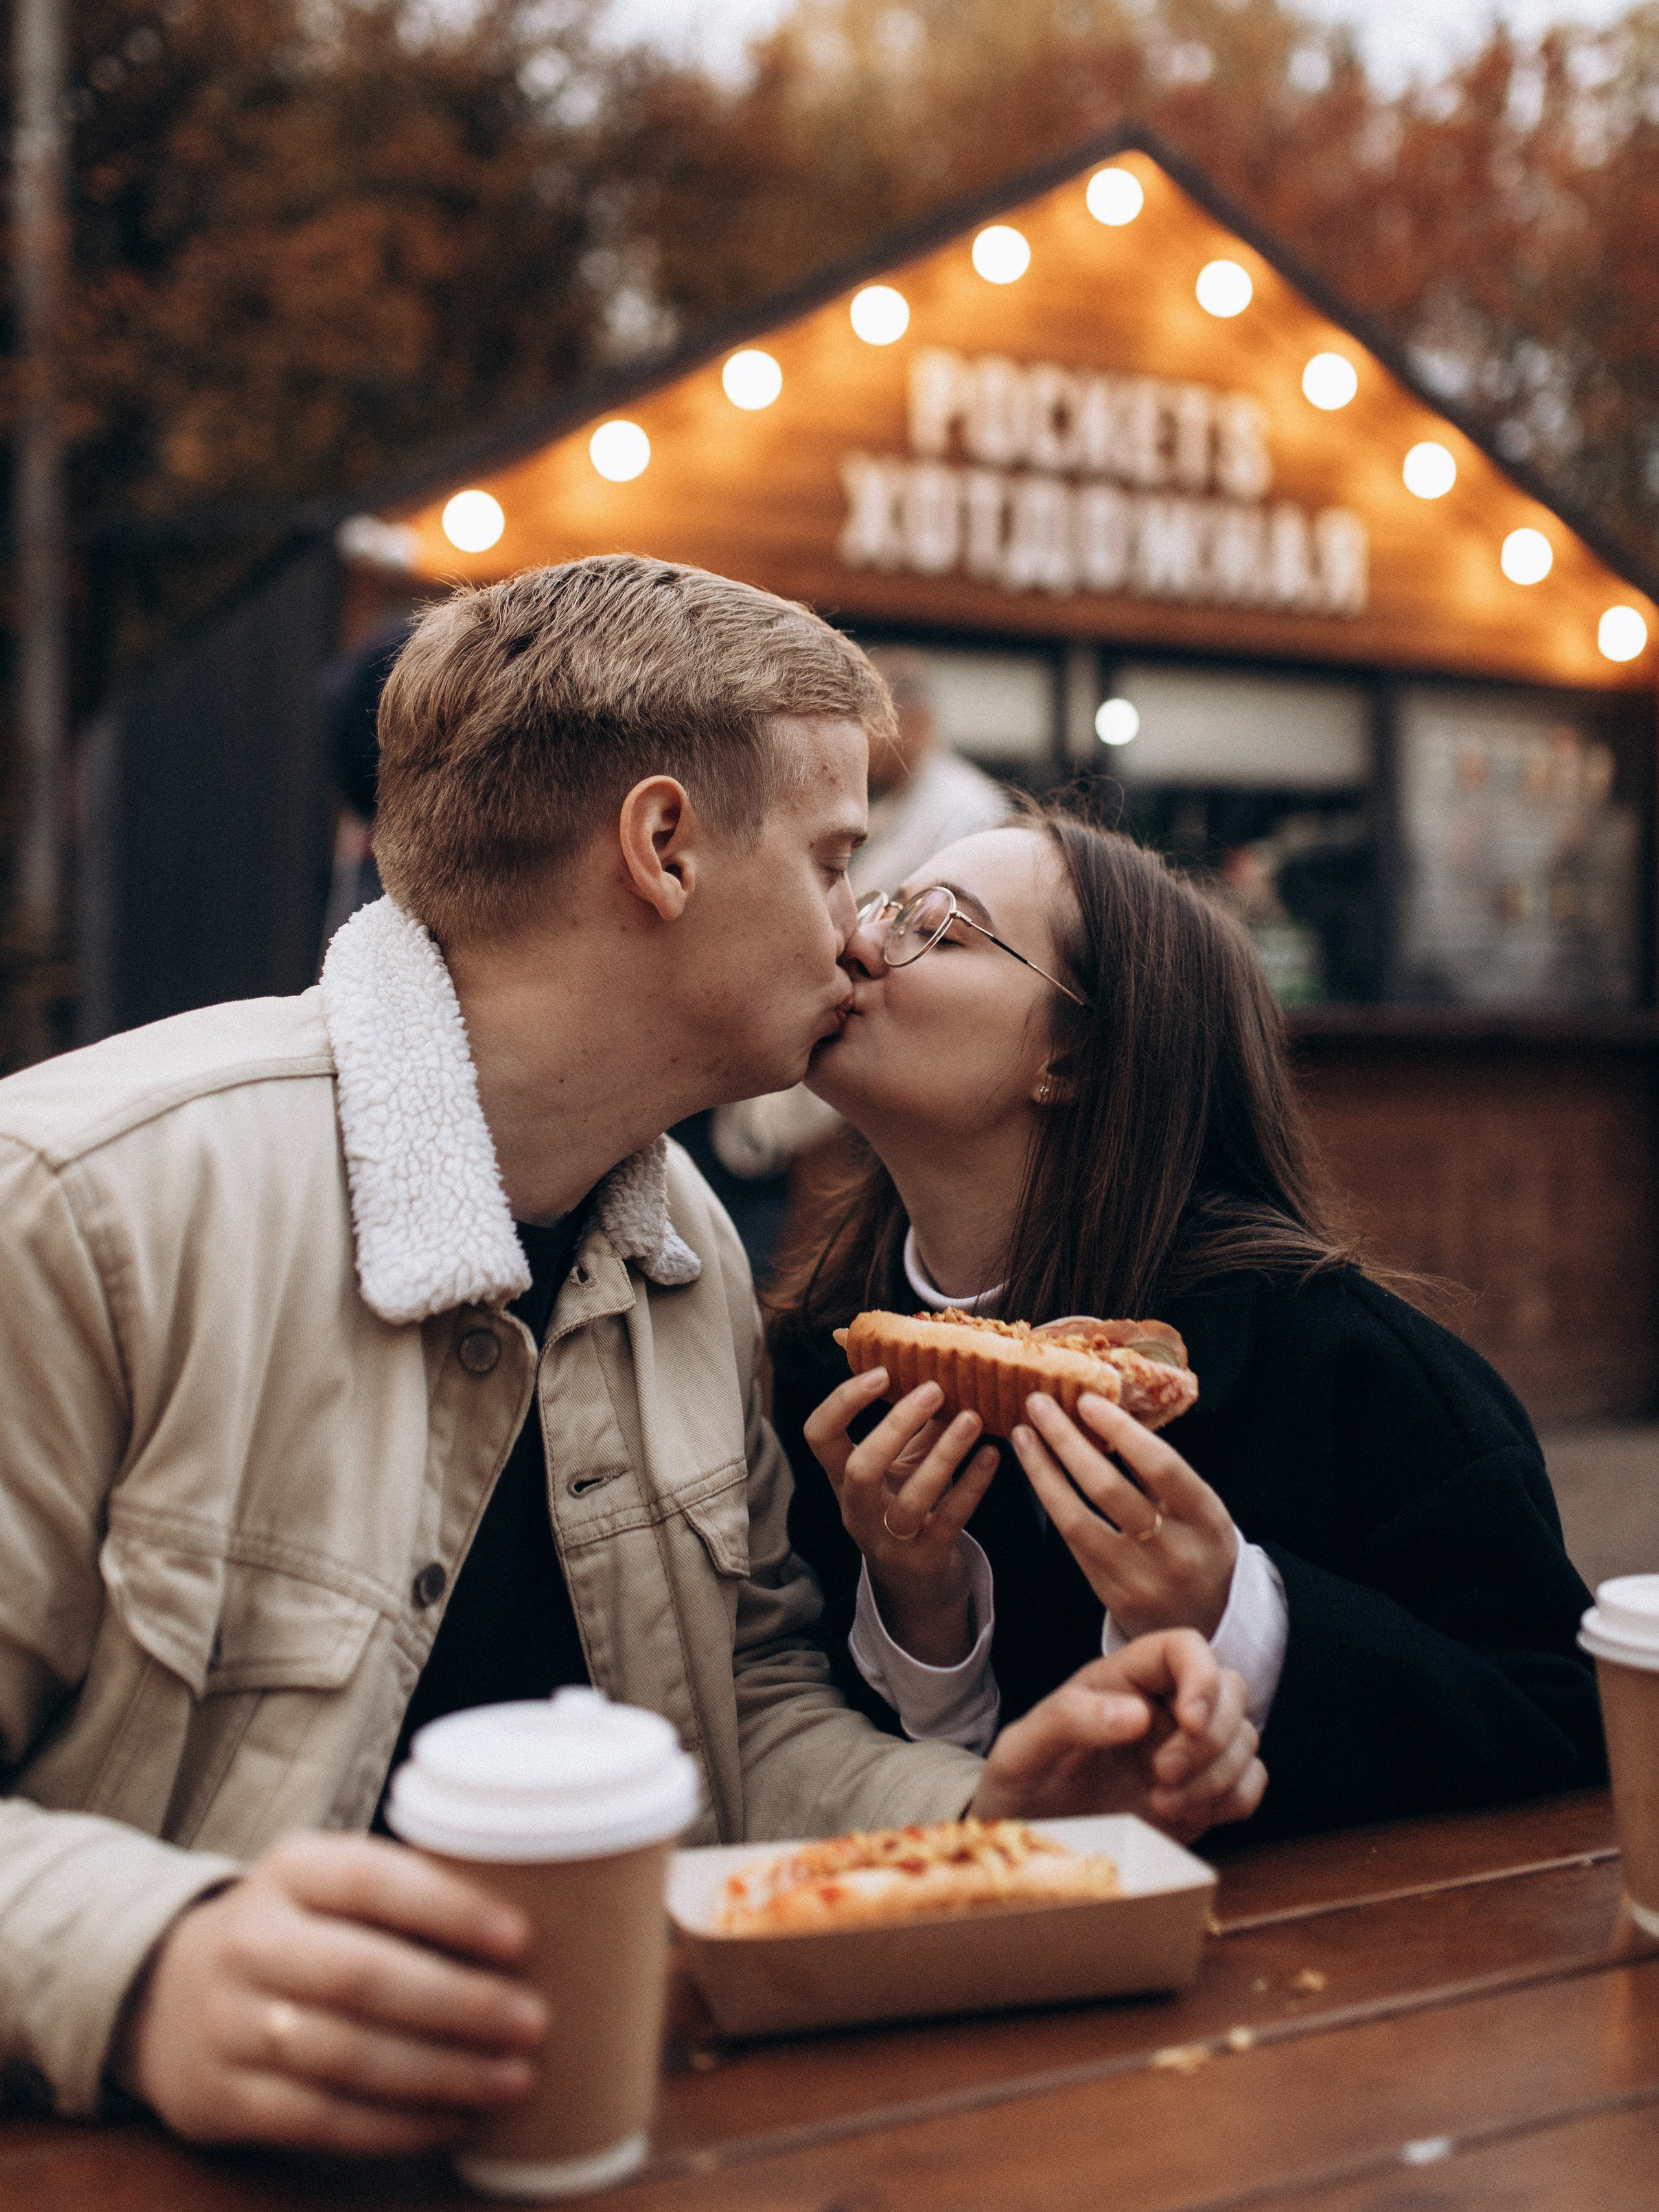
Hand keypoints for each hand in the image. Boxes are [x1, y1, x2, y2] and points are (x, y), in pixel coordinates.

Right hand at [111, 1831, 546, 2152]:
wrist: (166, 1993)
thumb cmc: (298, 1929)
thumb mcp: (330, 1885)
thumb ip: (408, 1891)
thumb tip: (545, 1908)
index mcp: (291, 1869)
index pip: (373, 1879)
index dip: (448, 1908)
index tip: (521, 1937)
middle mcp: (252, 1940)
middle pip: (363, 1976)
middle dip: (458, 2004)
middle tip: (534, 2021)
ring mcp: (230, 2023)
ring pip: (346, 2057)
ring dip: (440, 2074)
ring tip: (513, 2079)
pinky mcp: (223, 2098)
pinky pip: (320, 2120)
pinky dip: (396, 2127)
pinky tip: (454, 2121)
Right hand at [804, 1365, 999, 1665]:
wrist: (918, 1588)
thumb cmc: (908, 1507)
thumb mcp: (899, 1466)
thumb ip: (912, 1425)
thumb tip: (935, 1364)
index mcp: (842, 1479)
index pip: (819, 1436)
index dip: (843, 1401)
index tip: (881, 1372)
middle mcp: (857, 1511)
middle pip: (860, 1468)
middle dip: (896, 1425)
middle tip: (934, 1389)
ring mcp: (889, 1541)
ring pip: (910, 1499)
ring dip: (944, 1454)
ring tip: (973, 1418)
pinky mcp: (926, 1559)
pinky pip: (950, 1520)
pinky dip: (973, 1485)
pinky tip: (993, 1456)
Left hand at [968, 1629, 1264, 1843]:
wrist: (1030, 1836)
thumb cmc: (1023, 1782)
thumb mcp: (1023, 1748)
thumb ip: (1068, 1719)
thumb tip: (1136, 1713)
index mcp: (1121, 1677)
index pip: (1184, 1646)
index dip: (1201, 1676)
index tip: (1189, 1720)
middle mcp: (1162, 1705)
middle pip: (1230, 1689)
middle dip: (1210, 1737)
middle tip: (1162, 1776)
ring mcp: (1187, 1748)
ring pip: (1245, 1736)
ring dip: (1218, 1774)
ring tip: (1163, 1803)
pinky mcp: (1204, 1790)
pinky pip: (1251, 1780)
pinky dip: (1234, 1798)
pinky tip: (1187, 1813)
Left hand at [1011, 1391, 1237, 1639]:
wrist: (1213, 1630)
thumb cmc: (1204, 1552)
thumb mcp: (1203, 1513)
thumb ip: (1163, 1474)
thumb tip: (1115, 1416)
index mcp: (1207, 1521)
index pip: (1161, 1467)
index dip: (1122, 1431)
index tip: (1088, 1401)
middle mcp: (1174, 1552)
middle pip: (1108, 1490)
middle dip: (1067, 1441)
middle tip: (1039, 1404)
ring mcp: (1138, 1579)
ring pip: (1077, 1520)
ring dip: (1043, 1472)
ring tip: (1023, 1435)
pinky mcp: (1110, 1596)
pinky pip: (1073, 1543)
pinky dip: (1051, 1502)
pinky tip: (1037, 1474)